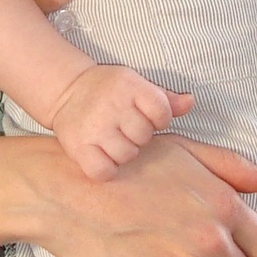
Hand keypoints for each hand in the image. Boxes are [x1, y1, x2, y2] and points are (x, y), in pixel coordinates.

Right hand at [50, 64, 192, 179]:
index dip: (158, 120)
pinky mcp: (78, 146)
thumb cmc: (109, 90)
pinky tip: (102, 156)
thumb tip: (190, 102)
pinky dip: (106, 169)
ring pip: (126, 155)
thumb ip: (165, 98)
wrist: (66, 90)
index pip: (162, 113)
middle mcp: (112, 106)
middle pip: (144, 136)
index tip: (145, 117)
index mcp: (129, 86)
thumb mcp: (136, 84)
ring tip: (113, 140)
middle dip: (138, 136)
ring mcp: (94, 127)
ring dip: (122, 152)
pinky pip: (103, 171)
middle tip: (124, 128)